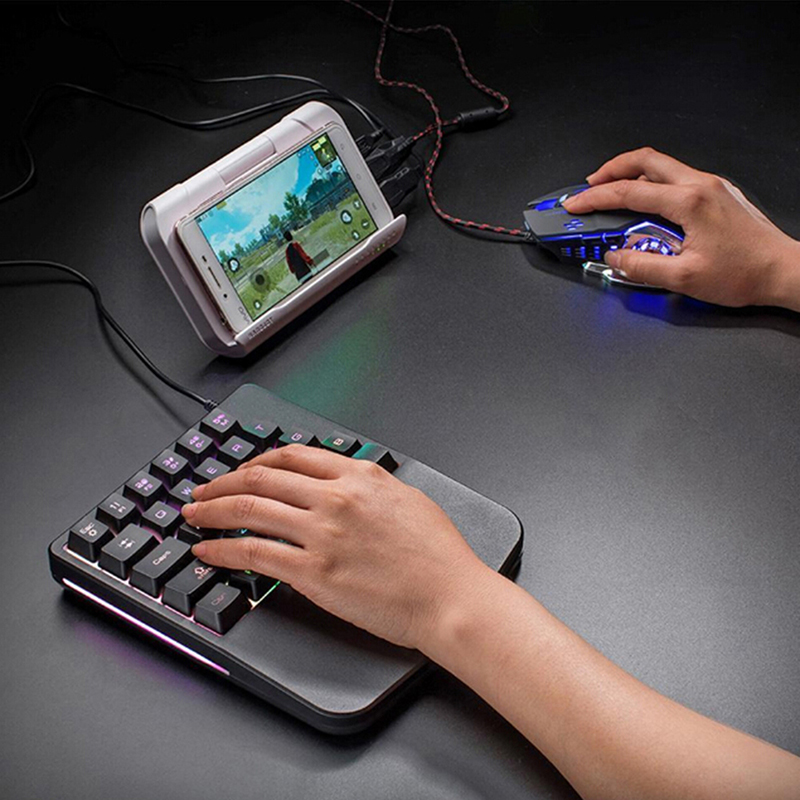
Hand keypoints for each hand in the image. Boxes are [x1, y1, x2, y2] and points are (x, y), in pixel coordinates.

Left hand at [182, 445, 487, 649]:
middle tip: (202, 491)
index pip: (293, 457)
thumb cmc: (438, 555)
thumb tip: (342, 484)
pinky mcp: (313, 572)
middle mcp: (335, 497)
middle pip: (261, 478)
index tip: (241, 470)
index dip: (257, 461)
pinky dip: (222, 551)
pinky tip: (207, 552)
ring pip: (249, 511)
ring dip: (212, 512)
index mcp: (359, 476)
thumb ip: (368, 486)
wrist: (450, 596)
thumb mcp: (406, 499)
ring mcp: (321, 534)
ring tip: (193, 516)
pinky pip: (253, 555)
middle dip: (222, 483)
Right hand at [562, 147, 799, 308]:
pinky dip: (652, 184)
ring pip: (661, 166)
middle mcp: (700, 186)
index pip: (628, 192)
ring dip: (631, 175)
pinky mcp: (716, 194)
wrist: (782, 271)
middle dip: (611, 169)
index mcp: (689, 202)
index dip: (594, 199)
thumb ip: (641, 266)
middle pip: (645, 160)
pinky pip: (676, 178)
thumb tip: (616, 257)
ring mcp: (710, 186)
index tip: (576, 205)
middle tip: (590, 185)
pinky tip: (644, 203)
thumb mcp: (683, 278)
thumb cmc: (745, 273)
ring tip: (612, 192)